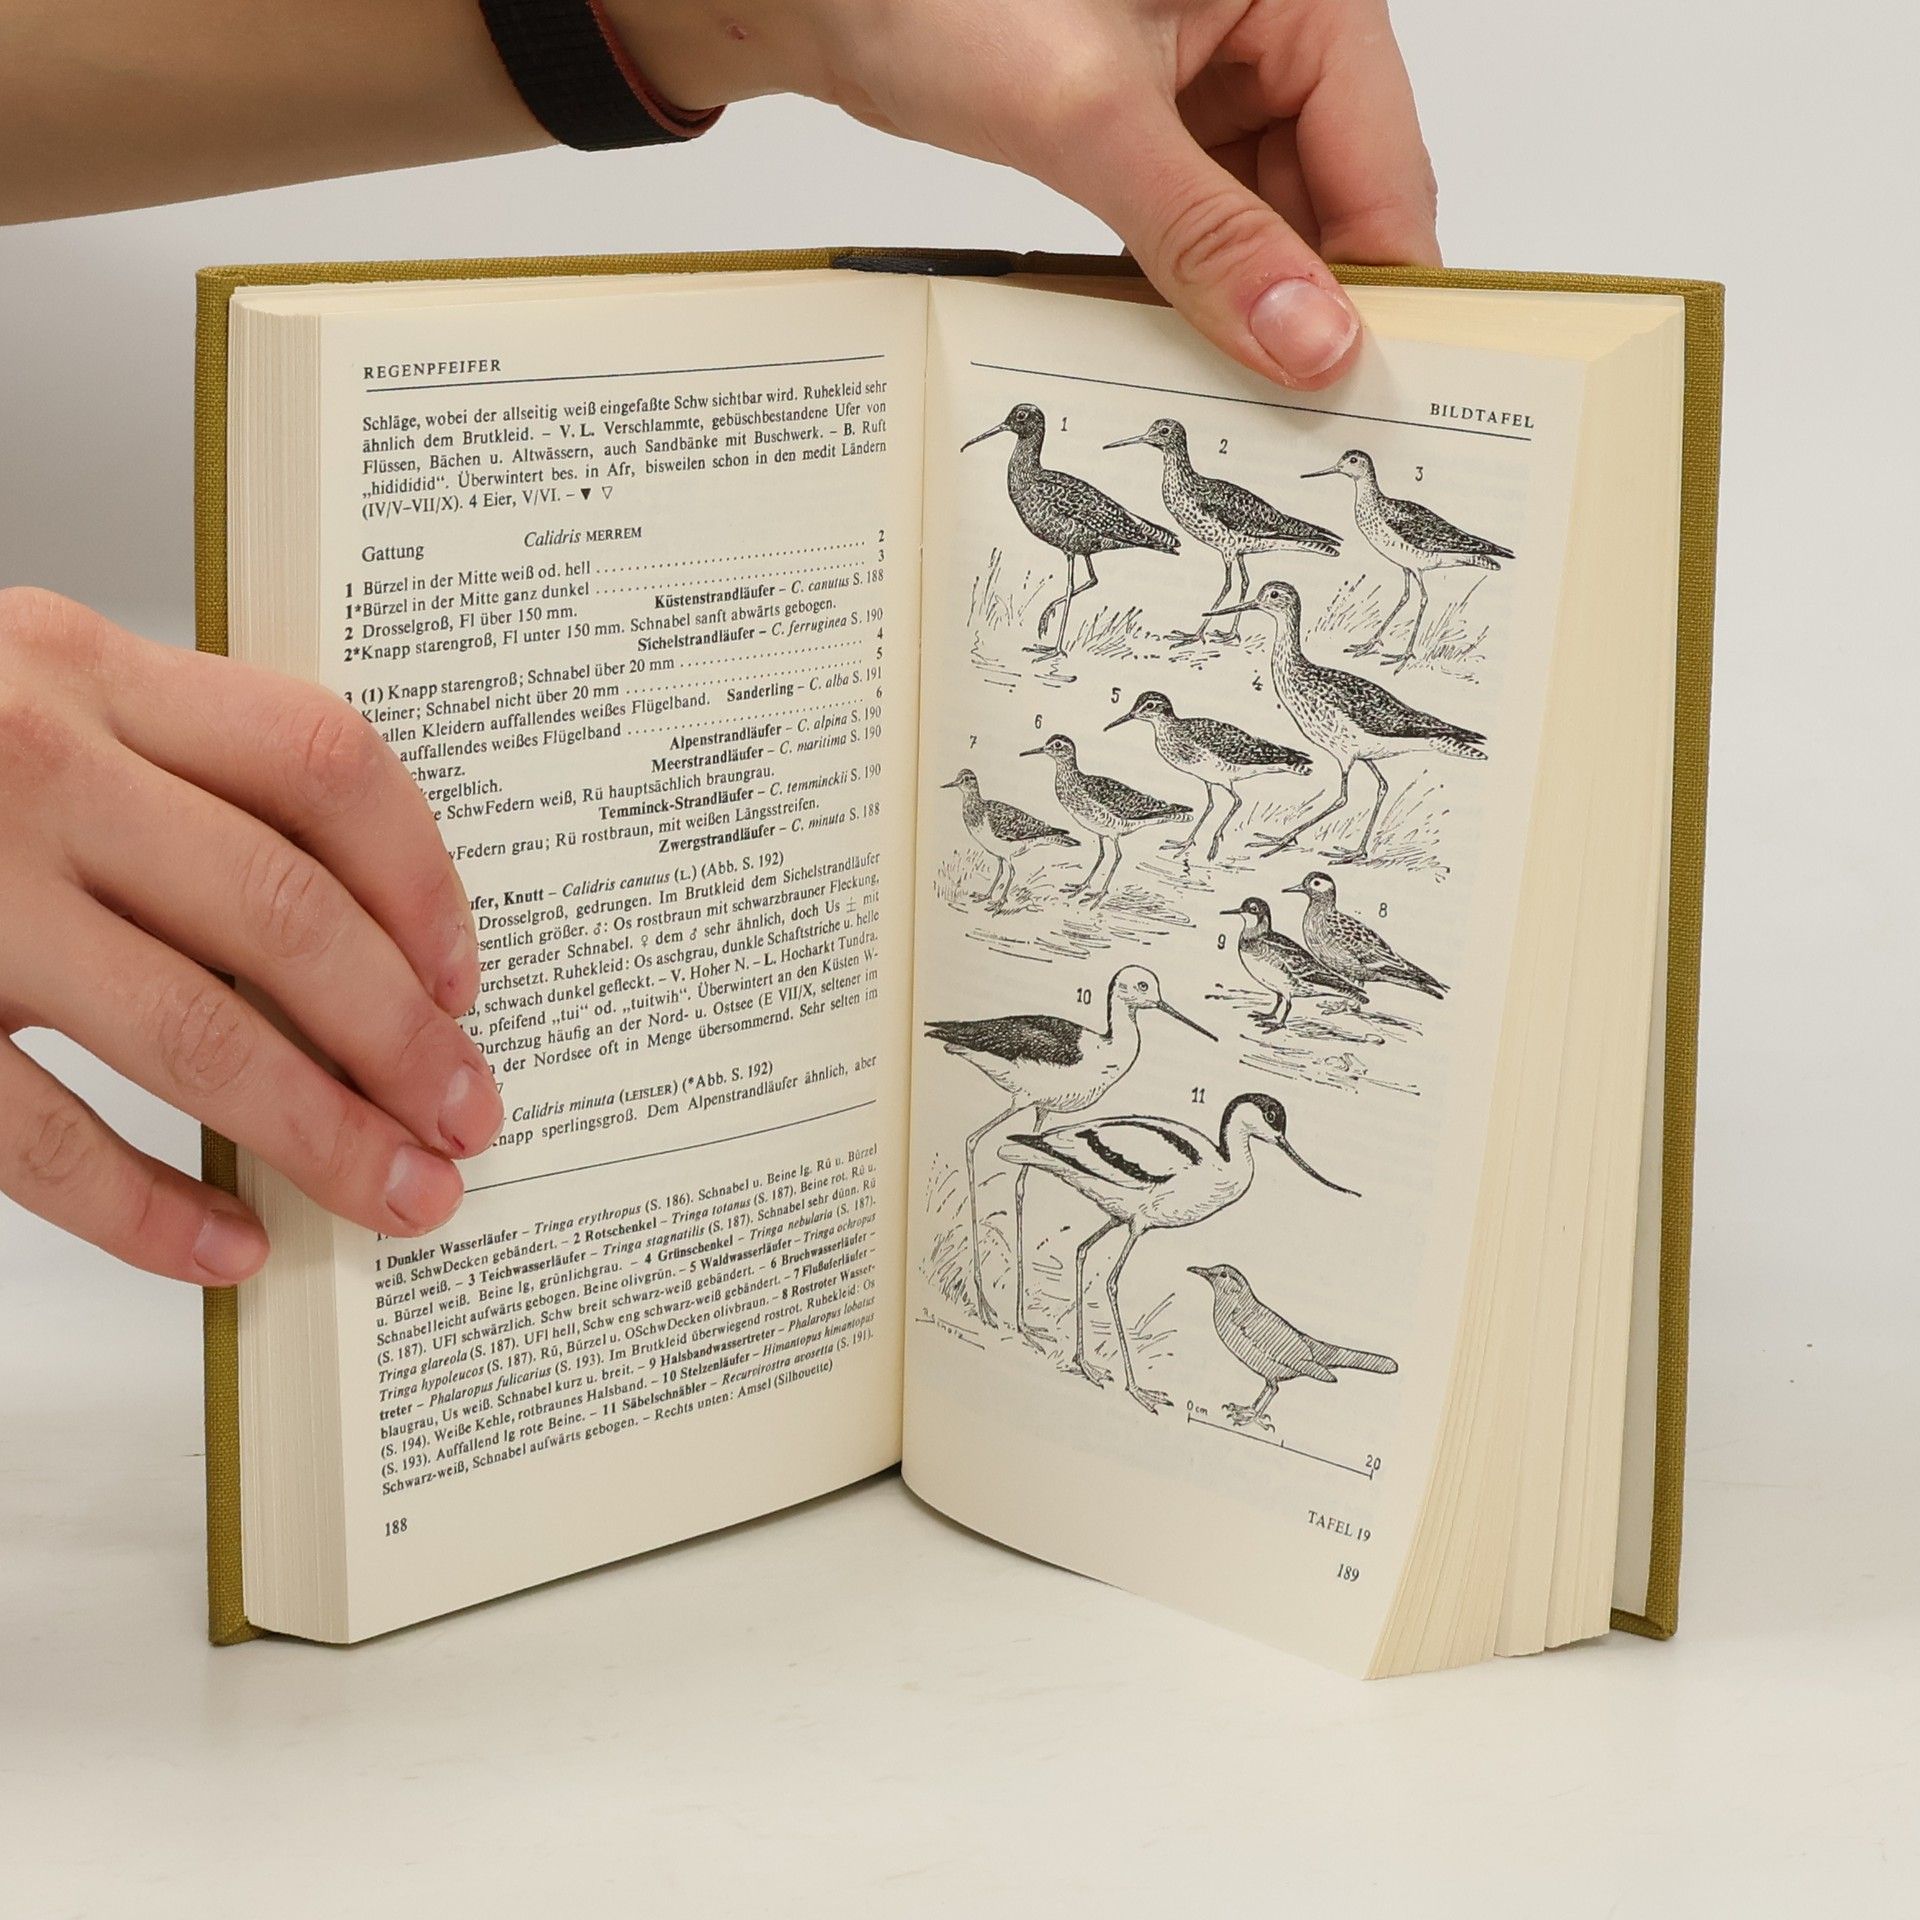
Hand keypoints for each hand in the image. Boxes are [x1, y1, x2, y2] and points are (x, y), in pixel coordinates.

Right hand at [0, 589, 503, 1284]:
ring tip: (402, 1196)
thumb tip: (350, 929)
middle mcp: (28, 763)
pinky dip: (148, 1209)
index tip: (465, 980)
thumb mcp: (26, 695)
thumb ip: (164, 766)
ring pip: (193, 1032)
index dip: (422, 883)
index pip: (324, 764)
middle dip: (402, 1039)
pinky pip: (39, 1136)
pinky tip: (225, 1246)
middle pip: (287, 916)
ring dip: (320, 1134)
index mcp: (84, 668)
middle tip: (469, 1118)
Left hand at [617, 0, 1437, 388]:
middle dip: (1305, 310)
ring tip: (1230, 399)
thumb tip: (1307, 342)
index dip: (1377, 292)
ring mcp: (1213, 79)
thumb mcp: (1088, 119)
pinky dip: (1185, 283)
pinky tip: (1171, 346)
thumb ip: (1205, 236)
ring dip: (1242, 307)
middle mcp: (1273, 28)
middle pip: (1333, 202)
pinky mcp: (1154, 122)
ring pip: (1265, 222)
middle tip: (1291, 425)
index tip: (1362, 400)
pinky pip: (1199, 220)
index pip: (1384, 167)